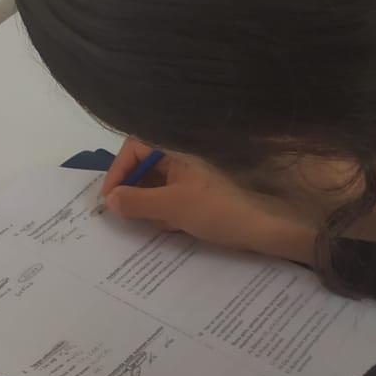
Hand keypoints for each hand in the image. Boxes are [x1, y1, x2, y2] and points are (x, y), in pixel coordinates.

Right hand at [101, 139, 317, 263]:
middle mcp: (183, 157)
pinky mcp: (200, 195)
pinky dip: (165, 213)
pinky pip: (171, 199)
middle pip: (144, 167)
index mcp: (177, 148)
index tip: (109, 199)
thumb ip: (137, 201)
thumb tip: (109, 200)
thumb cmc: (219, 210)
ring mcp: (192, 176)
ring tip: (151, 223)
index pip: (134, 147)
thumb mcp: (172, 207)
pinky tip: (171, 228)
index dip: (117, 171)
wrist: (266, 228)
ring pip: (156, 186)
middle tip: (124, 215)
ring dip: (148, 205)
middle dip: (132, 191)